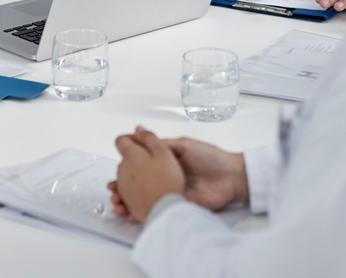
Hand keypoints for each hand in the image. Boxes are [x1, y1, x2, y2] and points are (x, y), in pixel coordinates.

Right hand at [109, 135, 247, 220]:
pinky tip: (134, 216)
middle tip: (113, 191)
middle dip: (123, 189)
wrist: (232, 177)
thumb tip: (139, 130)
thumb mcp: (184, 144)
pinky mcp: (178, 206)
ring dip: (129, 204)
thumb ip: (161, 143)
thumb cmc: (212, 157)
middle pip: (138, 186)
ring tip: (119, 206)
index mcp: (165, 163)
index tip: (115, 171)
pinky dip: (145, 215)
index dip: (126, 169)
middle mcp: (165, 179)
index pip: (140, 166)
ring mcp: (171, 193)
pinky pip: (158, 211)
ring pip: (145, 201)